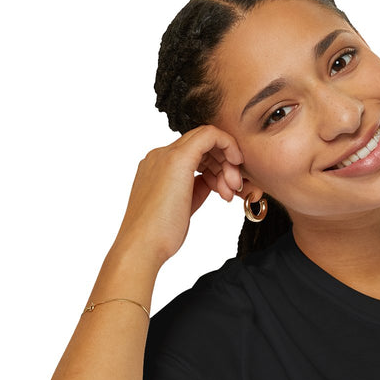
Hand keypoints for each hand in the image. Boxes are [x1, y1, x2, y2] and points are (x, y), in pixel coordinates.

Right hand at [111, 125, 244, 268]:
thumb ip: (196, 189)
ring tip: (230, 192)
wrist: (143, 244)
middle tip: (233, 189)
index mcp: (158, 167)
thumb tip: (212, 182)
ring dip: (227, 163)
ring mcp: (166, 155)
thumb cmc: (160, 234)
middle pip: (201, 145)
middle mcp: (160, 156)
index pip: (194, 154)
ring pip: (207, 139)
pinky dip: (228, 145)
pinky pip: (210, 135)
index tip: (226, 188)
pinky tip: (236, 164)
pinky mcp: (178, 159)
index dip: (216, 167)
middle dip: (224, 164)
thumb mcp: (183, 206)